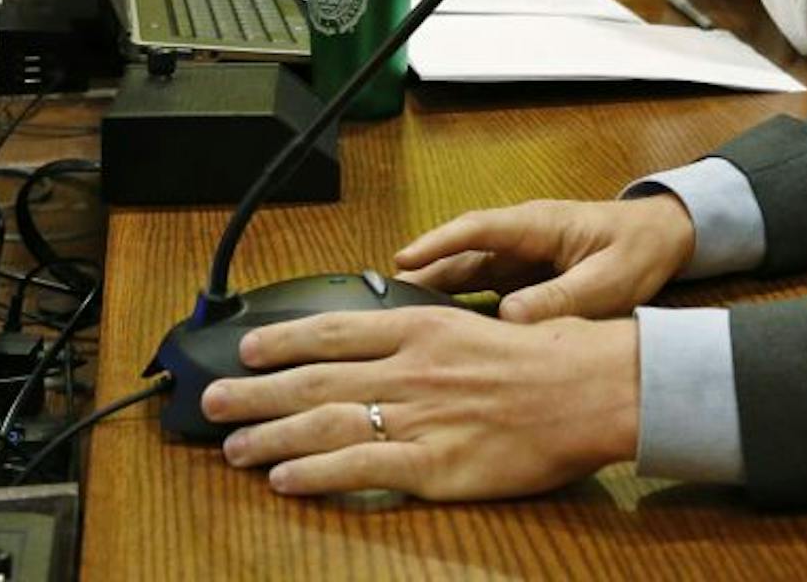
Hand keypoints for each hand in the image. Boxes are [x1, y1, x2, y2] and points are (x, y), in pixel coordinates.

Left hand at [203, 309, 639, 500]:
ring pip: (322, 422)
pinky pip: (359, 468)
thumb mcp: (482, 326)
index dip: (284, 339)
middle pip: (313, 379)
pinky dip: (314, 473)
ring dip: (269, 435)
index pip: (334, 331)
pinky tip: (283, 479)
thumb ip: (432, 337)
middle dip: (255, 390)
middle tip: (213, 401)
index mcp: (423, 328)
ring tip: (232, 448)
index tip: (248, 346)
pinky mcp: (433, 464)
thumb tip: (393, 340)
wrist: (594, 388)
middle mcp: (409, 368)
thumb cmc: (552, 356)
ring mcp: (417, 417)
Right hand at [392, 194, 695, 321]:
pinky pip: (483, 289)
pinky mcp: (525, 276)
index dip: (438, 244)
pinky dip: (459, 305)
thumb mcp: (608, 280)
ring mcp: (521, 256)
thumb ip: (562, 298)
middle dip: (422, 272)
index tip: (404, 259)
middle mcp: (522, 237)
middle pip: (461, 253)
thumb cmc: (639, 250)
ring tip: (396, 319)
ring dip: (435, 290)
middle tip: (380, 301)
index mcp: (538, 225)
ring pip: (467, 272)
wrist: (664, 238)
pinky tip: (440, 331)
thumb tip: (510, 319)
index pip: (477, 230)